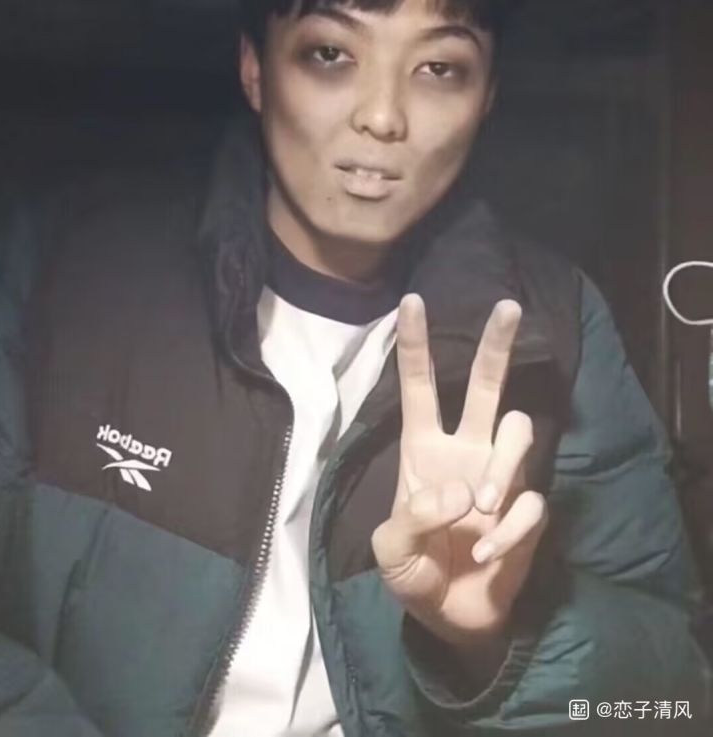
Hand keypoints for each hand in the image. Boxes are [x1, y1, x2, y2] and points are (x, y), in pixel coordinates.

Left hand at [371, 294, 547, 646]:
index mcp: (423, 448)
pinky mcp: (526, 512)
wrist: (450, 621)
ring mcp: (499, 477)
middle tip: (508, 307)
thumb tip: (460, 492)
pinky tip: (487, 557)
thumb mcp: (391, 552)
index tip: (411, 299)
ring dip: (502, 468)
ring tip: (480, 509)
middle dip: (496, 344)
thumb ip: (414, 520)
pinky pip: (530, 502)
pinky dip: (509, 532)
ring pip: (518, 430)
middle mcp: (466, 450)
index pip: (419, 386)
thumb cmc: (413, 573)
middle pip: (485, 384)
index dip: (415, 344)